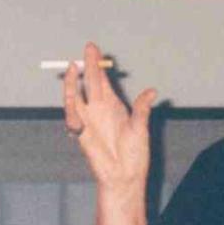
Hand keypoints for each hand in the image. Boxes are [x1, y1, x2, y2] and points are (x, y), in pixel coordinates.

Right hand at [62, 41, 155, 195]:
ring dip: (73, 81)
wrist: (124, 176)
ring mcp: (89, 119)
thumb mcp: (141, 128)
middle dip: (88, 65)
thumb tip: (152, 91)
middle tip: (88, 48)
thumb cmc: (135, 154)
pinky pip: (72, 115)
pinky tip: (73, 94)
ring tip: (73, 67)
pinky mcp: (81, 132)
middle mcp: (99, 109)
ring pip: (76, 95)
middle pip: (90, 82)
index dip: (99, 65)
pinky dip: (71, 106)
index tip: (95, 50)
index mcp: (114, 106)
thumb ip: (142, 109)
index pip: (103, 81)